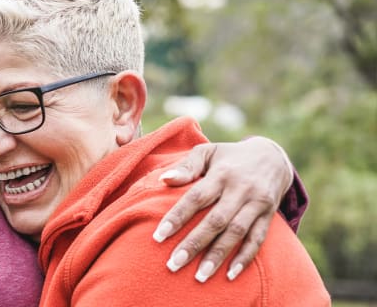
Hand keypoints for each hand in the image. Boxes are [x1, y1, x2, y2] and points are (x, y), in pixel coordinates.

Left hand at [152, 136, 293, 281]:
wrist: (272, 157)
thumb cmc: (228, 157)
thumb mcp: (207, 152)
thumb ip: (186, 166)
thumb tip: (163, 179)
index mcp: (221, 173)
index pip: (196, 197)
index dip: (177, 217)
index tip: (158, 237)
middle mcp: (241, 189)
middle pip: (216, 220)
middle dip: (194, 244)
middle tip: (173, 264)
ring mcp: (257, 203)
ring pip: (237, 233)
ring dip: (218, 256)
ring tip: (200, 276)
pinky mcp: (268, 215)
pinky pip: (258, 239)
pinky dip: (245, 258)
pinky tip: (230, 275)